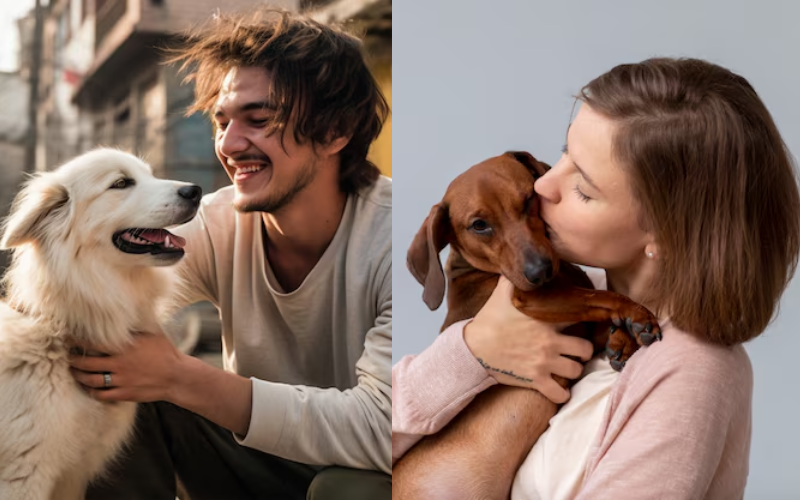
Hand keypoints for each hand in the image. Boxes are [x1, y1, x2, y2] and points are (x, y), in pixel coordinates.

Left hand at [68, 331, 185, 402]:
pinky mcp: (125, 393)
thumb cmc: (167, 352)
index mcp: (124, 347)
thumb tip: (129, 310)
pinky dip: (92, 392)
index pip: (93, 343)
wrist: (177, 376)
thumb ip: (137, 326)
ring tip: (74, 372)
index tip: (68, 338)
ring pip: (90, 380)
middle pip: (86, 363)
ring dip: (79, 376)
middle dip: (73, 361)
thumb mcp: (153, 333)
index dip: (77, 341)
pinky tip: (90, 387)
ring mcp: (121, 380)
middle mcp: (119, 364)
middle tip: (67, 358)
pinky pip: (101, 395)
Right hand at [464, 276, 593, 403]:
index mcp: (546, 320)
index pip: (580, 318)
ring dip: (573, 370)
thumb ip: (516, 278)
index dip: (584, 321)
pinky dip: (562, 394)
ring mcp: (544, 362)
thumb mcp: (502, 293)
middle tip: (576, 350)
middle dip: (583, 351)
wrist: (473, 347)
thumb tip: (518, 265)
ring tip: (567, 367)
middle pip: (585, 349)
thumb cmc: (489, 319)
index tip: (582, 323)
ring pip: (576, 371)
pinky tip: (559, 389)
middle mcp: (550, 342)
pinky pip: (560, 394)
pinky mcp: (535, 380)